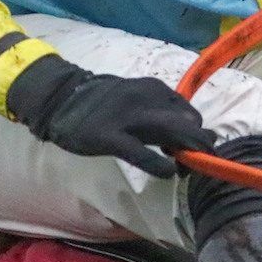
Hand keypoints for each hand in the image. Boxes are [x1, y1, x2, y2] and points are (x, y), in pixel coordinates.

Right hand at [6, 54, 216, 177]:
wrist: (62, 98)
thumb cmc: (104, 103)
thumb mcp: (136, 98)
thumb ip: (161, 111)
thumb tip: (191, 129)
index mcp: (154, 89)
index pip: (189, 112)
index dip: (197, 133)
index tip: (193, 148)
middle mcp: (146, 99)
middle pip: (187, 123)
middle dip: (200, 145)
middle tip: (199, 163)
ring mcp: (128, 118)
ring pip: (170, 133)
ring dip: (187, 154)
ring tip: (187, 169)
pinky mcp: (110, 137)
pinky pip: (141, 153)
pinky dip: (160, 165)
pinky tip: (168, 172)